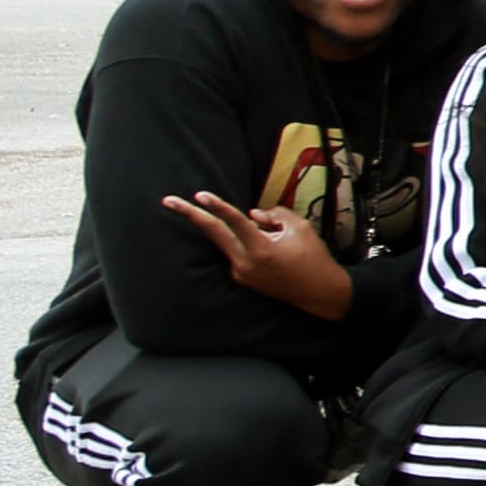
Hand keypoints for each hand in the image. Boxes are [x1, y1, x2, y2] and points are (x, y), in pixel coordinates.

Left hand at [163, 191, 352, 319]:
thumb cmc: (313, 256)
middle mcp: (244, 262)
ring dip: (240, 231)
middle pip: (212, 233)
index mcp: (261, 248)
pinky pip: (238, 252)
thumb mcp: (301, 228)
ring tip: (278, 240)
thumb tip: (251, 215)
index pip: (234, 221)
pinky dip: (248, 243)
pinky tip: (274, 252)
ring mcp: (240, 273)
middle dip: (189, 215)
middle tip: (168, 201)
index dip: (216, 206)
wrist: (318, 291)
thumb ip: (274, 215)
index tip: (199, 194)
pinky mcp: (241, 279)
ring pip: (229, 241)